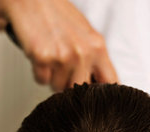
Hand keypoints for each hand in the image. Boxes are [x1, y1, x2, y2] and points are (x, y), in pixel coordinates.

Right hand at [1, 0, 117, 90]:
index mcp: (97, 47)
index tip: (96, 98)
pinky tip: (40, 54)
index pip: (110, 82)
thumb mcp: (85, 34)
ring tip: (51, 56)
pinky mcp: (43, 58)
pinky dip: (38, 71)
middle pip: (80, 90)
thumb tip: (98, 83)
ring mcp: (63, 57)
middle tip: (63, 68)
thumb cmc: (56, 14)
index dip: (102, 94)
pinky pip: (42, 80)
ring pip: (58, 87)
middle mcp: (82, 53)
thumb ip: (94, 58)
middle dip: (70, 83)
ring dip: (52, 77)